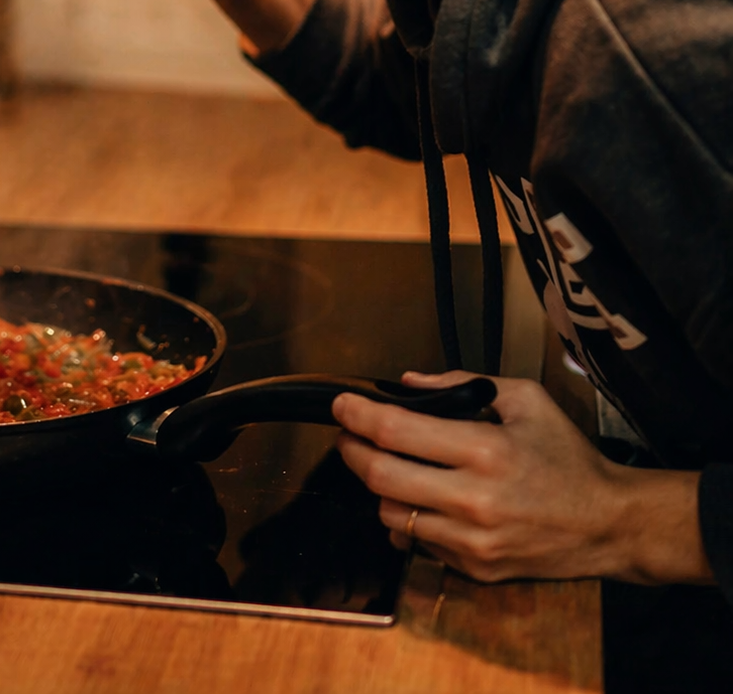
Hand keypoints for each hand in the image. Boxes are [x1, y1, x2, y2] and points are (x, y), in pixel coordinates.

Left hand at [334, 369, 711, 584]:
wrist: (609, 524)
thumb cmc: (567, 457)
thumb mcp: (525, 400)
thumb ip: (463, 385)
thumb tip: (409, 382)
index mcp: (484, 450)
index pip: (396, 432)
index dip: (358, 416)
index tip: (341, 405)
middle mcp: (473, 499)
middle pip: (380, 478)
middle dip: (352, 452)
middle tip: (348, 436)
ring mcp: (472, 541)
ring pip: (391, 514)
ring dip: (379, 488)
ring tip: (388, 467)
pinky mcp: (476, 569)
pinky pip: (419, 543)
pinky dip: (408, 519)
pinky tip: (420, 500)